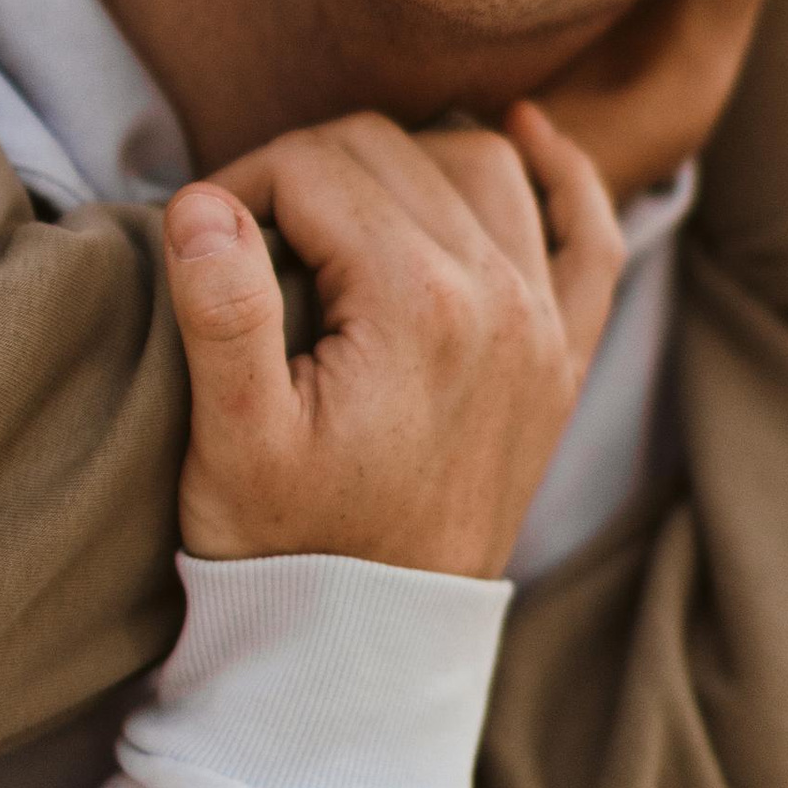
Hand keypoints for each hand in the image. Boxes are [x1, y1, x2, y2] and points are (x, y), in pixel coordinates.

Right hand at [163, 105, 622, 577]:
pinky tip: (523, 138)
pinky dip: (561, 177)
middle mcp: (501, 298)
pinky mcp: (561, 360)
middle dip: (308, 170)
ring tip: (333, 206)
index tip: (198, 232)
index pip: (318, 166)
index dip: (242, 181)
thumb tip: (201, 202)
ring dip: (406, 163)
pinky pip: (589, 236)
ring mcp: (544, 327)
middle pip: (394, 152)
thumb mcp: (230, 443)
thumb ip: (222, 313)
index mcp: (418, 306)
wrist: (365, 649)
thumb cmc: (286, 548)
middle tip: (246, 234)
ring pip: (482, 167)